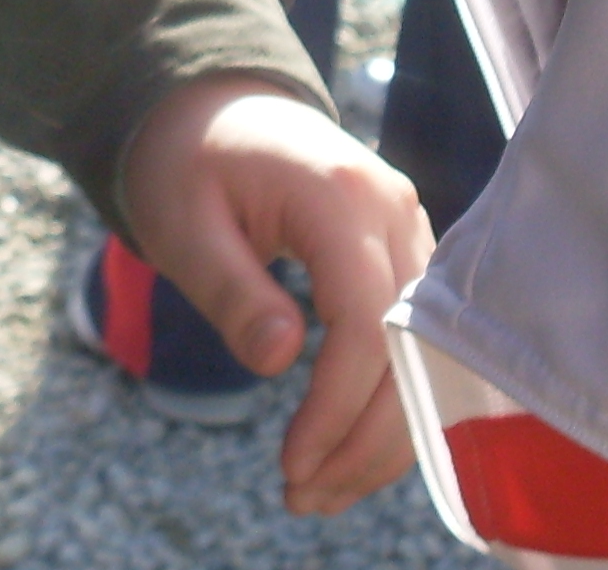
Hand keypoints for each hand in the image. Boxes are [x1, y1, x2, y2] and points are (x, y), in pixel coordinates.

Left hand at [120, 72, 432, 514]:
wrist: (216, 108)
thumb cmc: (189, 163)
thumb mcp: (182, 224)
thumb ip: (231, 289)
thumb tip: (278, 360)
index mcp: (338, 195)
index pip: (364, 320)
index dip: (338, 405)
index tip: (294, 464)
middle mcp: (394, 210)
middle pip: (410, 349)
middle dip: (365, 440)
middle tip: (302, 498)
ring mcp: (409, 229)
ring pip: (425, 354)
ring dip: (382, 434)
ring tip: (320, 490)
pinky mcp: (405, 252)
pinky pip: (414, 339)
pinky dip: (388, 400)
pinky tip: (346, 446)